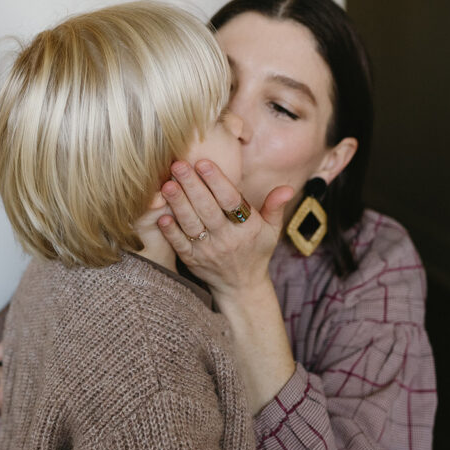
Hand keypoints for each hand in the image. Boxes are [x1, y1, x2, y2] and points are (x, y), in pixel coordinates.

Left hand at [157, 159, 296, 409]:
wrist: (242, 287)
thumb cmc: (256, 251)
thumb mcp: (271, 230)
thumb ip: (275, 207)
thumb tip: (287, 187)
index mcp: (246, 228)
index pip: (231, 201)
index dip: (217, 181)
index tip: (203, 162)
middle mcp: (226, 239)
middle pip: (207, 208)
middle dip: (192, 185)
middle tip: (178, 164)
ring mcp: (207, 250)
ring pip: (191, 224)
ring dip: (178, 204)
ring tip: (167, 184)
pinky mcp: (192, 260)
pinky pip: (180, 244)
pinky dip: (171, 231)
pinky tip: (162, 215)